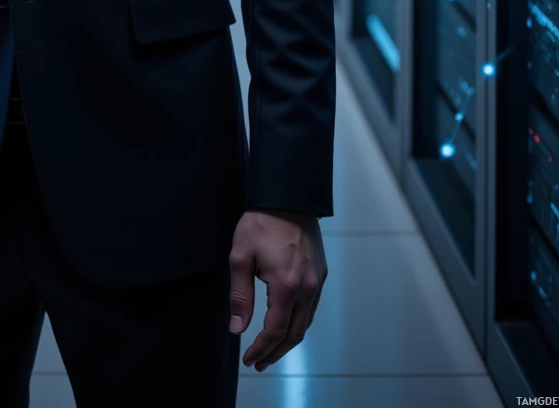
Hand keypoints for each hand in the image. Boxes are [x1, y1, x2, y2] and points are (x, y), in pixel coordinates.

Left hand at [227, 208, 326, 370]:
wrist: (288, 196)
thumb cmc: (261, 222)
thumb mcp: (240, 257)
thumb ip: (240, 296)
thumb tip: (237, 328)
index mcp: (287, 286)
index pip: (274, 331)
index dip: (260, 349)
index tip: (248, 359)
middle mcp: (307, 289)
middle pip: (293, 335)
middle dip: (274, 353)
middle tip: (258, 362)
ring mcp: (317, 282)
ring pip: (305, 325)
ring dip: (287, 342)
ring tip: (270, 350)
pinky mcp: (321, 274)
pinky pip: (311, 309)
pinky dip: (298, 324)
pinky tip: (286, 325)